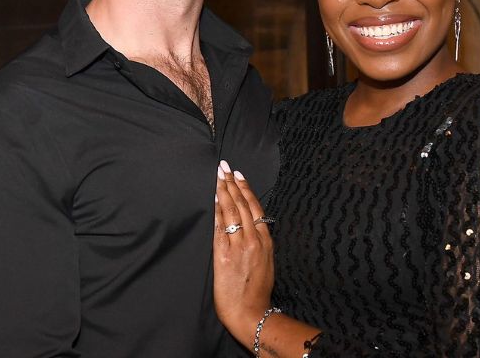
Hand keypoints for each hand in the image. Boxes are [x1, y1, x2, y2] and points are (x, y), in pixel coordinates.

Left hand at [213, 160, 274, 341]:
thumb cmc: (257, 291)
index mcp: (266, 241)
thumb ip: (258, 243)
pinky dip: (217, 210)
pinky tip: (214, 198)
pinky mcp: (224, 254)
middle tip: (224, 166)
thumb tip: (251, 226)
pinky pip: (220, 227)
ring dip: (223, 191)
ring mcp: (239, 246)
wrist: (251, 313)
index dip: (246, 189)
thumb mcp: (266, 262)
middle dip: (232, 183)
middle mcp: (253, 240)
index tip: (238, 175)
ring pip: (232, 211)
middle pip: (242, 205)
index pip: (255, 208)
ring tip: (218, 176)